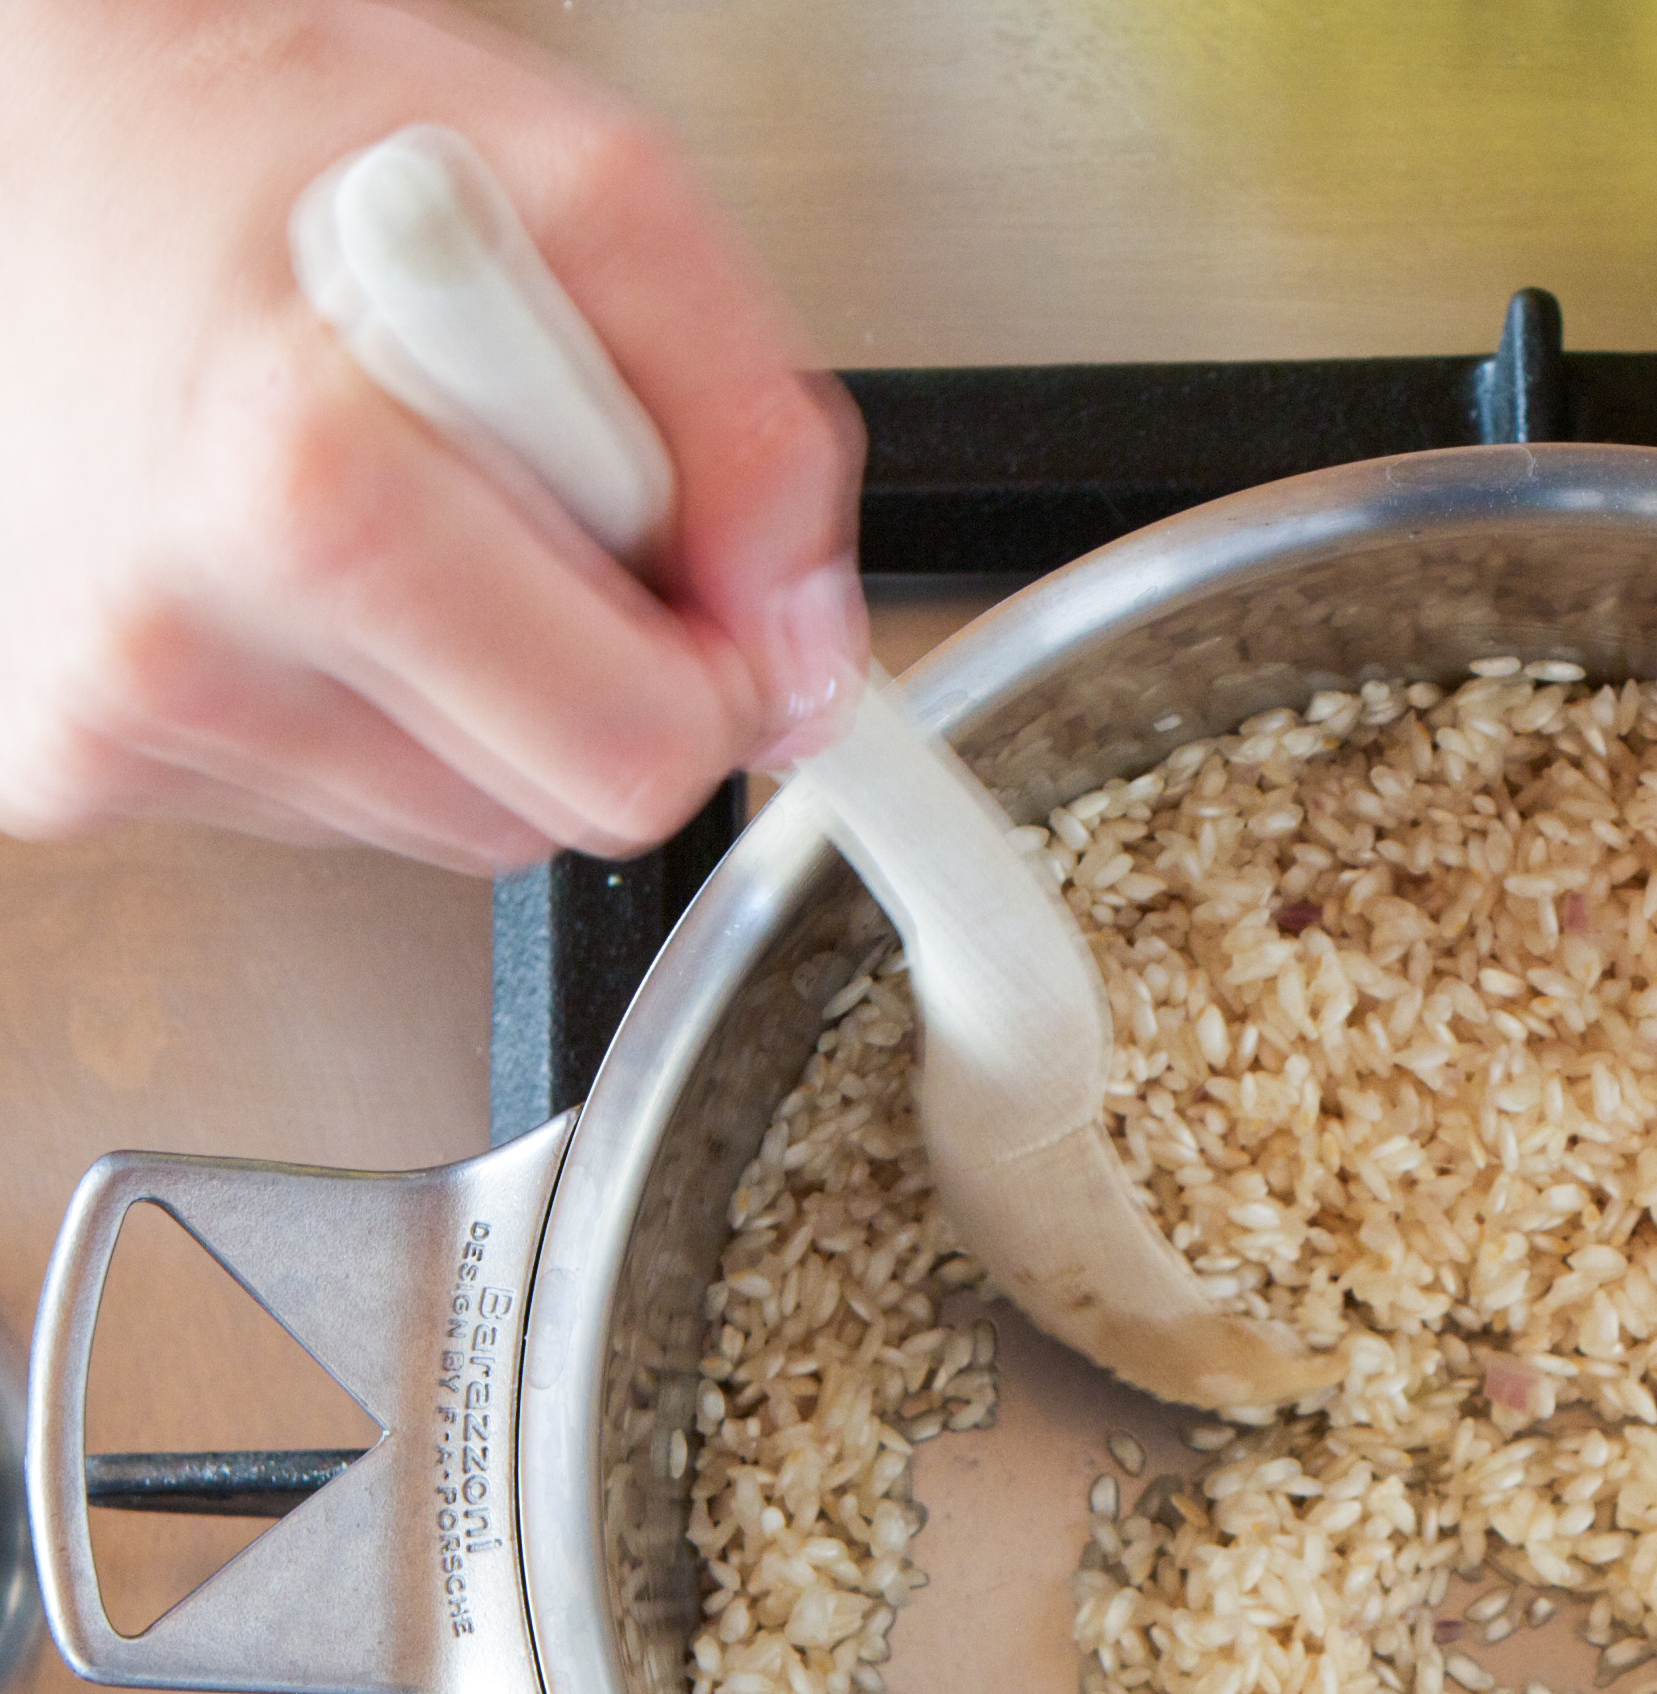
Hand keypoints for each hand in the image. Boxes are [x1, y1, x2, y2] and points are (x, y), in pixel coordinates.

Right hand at [0, 0, 864, 872]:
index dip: (708, 670)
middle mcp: (172, 629)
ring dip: (473, 686)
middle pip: (546, 816)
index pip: (634, 757)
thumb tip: (807, 643)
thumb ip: (755, 430)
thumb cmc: (286, 139)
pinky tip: (304, 562)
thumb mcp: (595, 199)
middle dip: (593, 679)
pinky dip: (359, 701)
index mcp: (301, 489)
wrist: (45, 137)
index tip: (686, 578)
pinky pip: (321, 808)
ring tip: (389, 498)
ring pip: (441, 819)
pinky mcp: (60, 765)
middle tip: (524, 502)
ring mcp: (101, 714)